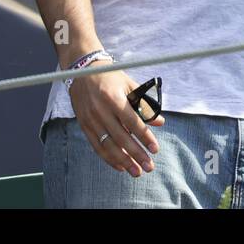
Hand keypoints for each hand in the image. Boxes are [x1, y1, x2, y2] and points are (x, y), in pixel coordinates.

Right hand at [67, 61, 166, 176]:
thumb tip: (160, 122)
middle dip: (136, 154)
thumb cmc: (111, 77)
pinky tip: (120, 166)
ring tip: (136, 172)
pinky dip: (108, 158)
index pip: (133, 122)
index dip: (145, 137)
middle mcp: (101, 110)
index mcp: (114, 98)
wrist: (83, 71)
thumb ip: (144, 104)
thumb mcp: (130, 85)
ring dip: (123, 161)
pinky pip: (96, 146)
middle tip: (149, 167)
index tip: (155, 149)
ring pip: (108, 145)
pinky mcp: (84, 125)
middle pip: (121, 138)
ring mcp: (91, 119)